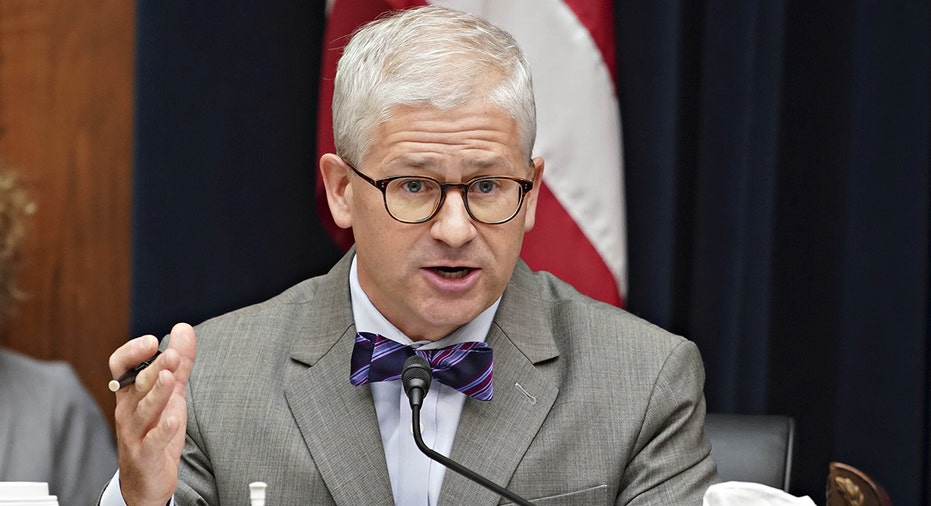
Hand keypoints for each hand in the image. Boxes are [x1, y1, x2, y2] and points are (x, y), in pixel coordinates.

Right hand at [109, 322, 196, 505]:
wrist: (146, 479)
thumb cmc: (156, 430)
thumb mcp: (170, 393)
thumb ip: (179, 363)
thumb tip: (184, 329)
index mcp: (130, 393)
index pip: (121, 366)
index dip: (133, 352)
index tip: (152, 341)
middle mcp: (128, 410)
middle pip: (138, 384)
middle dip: (155, 368)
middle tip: (172, 354)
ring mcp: (135, 433)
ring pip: (143, 410)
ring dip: (156, 393)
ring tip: (169, 378)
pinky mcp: (146, 454)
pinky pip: (152, 441)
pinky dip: (162, 430)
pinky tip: (174, 419)